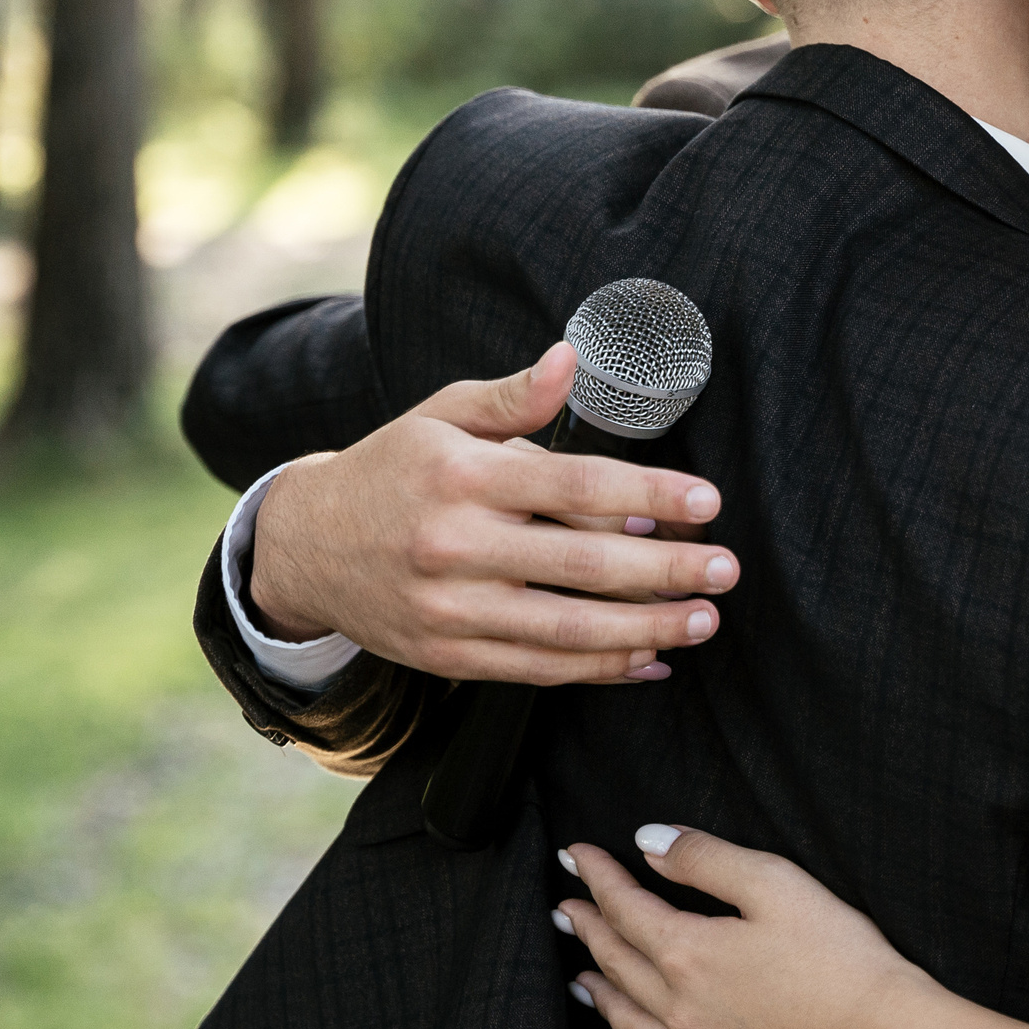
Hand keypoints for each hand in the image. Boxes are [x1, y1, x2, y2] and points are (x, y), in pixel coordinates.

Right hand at [250, 342, 740, 685]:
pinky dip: (599, 670)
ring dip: (645, 631)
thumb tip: (573, 358)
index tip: (707, 502)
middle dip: (665, 571)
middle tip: (726, 570)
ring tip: (703, 621)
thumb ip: (515, 397)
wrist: (303, 548)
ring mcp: (449, 609)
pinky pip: (537, 669)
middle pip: (581, 566)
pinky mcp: (447, 656)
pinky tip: (649, 660)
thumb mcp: (442, 416)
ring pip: (565, 630)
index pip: (574, 486)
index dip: (649, 495)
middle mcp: (455, 546)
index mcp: (462, 477)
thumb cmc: (391, 470)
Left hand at [557, 827, 925, 1028]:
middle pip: (619, 964)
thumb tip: (648, 841)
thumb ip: (705, 858)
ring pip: (631, 1025)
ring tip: (581, 979)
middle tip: (565, 910)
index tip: (577, 855)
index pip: (626, 907)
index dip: (598, 876)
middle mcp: (681, 1011)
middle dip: (588, 930)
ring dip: (601, 996)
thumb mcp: (775, 883)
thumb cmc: (840, 957)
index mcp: (689, 953)